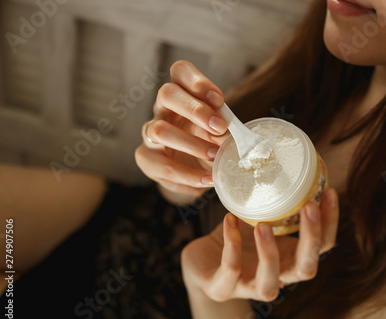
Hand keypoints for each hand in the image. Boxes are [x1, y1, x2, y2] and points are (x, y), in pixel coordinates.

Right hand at [135, 60, 228, 202]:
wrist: (193, 170)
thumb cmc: (208, 141)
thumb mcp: (219, 131)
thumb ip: (225, 129)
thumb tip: (239, 138)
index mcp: (182, 93)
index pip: (180, 71)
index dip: (198, 82)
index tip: (220, 100)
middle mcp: (163, 108)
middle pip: (167, 93)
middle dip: (195, 109)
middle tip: (220, 128)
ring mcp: (150, 131)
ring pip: (159, 130)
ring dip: (191, 145)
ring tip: (216, 157)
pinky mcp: (146, 157)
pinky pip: (162, 166)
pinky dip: (188, 176)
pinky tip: (207, 180)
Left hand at [181, 189, 338, 301]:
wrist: (203, 261)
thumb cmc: (237, 238)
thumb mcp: (257, 217)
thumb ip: (273, 202)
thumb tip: (285, 160)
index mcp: (291, 258)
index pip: (322, 246)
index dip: (330, 222)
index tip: (329, 191)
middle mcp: (278, 277)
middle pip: (307, 269)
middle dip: (311, 239)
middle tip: (309, 207)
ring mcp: (250, 287)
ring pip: (270, 284)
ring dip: (270, 254)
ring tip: (262, 225)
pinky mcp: (222, 289)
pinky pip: (231, 269)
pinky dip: (232, 244)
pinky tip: (229, 219)